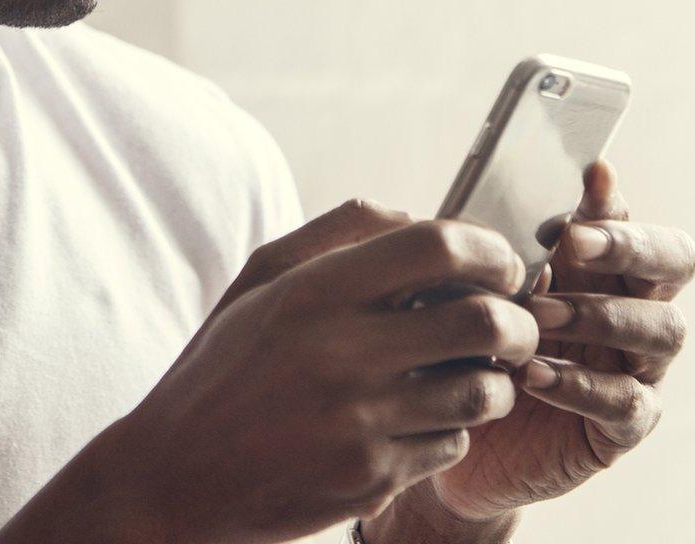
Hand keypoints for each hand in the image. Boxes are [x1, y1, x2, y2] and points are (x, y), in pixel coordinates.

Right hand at [99, 200, 543, 543]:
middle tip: (513, 325)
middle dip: (518, 321)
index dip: (490, 249)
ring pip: (482, 392)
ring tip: (476, 376)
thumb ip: (338, 234)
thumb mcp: (260, 282)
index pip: (438, 247)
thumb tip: (417, 216)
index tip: (499, 264)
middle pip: (483, 322)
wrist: (176, 478)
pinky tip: (421, 421)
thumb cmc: (223, 370)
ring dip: (495, 381)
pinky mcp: (371, 479)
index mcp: (315, 292)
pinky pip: (452, 445)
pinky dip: (452, 430)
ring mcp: (360, 423)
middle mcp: (341, 354)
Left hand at [378, 159, 694, 536]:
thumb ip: (482, 254)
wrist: (446, 435)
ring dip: (601, 313)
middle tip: (576, 241)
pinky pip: (627, 402)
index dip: (613, 197)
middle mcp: (630, 309)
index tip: (591, 173)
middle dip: (631, 245)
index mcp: (595, 267)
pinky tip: (534, 375)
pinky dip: (583, 384)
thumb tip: (467, 208)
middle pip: (675, 262)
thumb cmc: (461, 350)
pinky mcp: (622, 429)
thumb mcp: (465, 295)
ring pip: (663, 329)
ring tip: (538, 315)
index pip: (624, 219)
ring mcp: (636, 369)